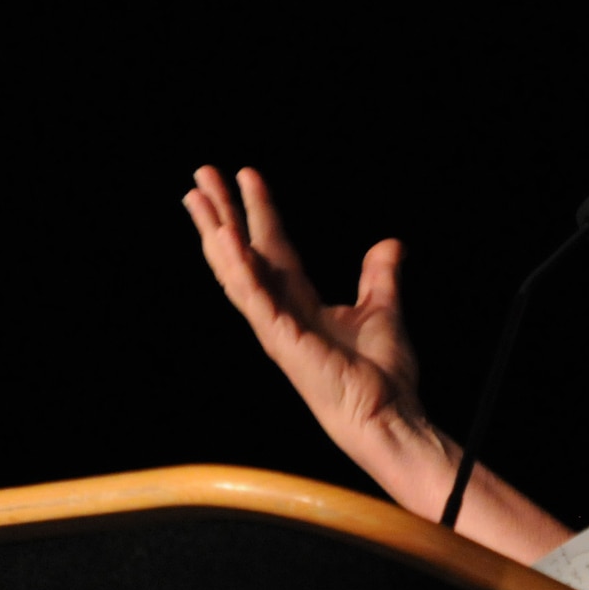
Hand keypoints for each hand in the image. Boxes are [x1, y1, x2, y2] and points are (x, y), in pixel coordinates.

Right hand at [184, 166, 433, 468]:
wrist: (388, 415)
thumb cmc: (382, 375)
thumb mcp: (382, 310)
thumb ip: (379, 276)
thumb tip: (389, 244)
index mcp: (299, 302)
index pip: (272, 246)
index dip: (259, 210)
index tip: (245, 175)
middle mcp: (280, 312)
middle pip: (244, 252)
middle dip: (221, 214)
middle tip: (201, 175)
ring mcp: (275, 326)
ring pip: (236, 271)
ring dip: (216, 233)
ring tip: (199, 198)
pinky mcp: (281, 339)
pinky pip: (253, 297)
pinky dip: (239, 267)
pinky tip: (226, 237)